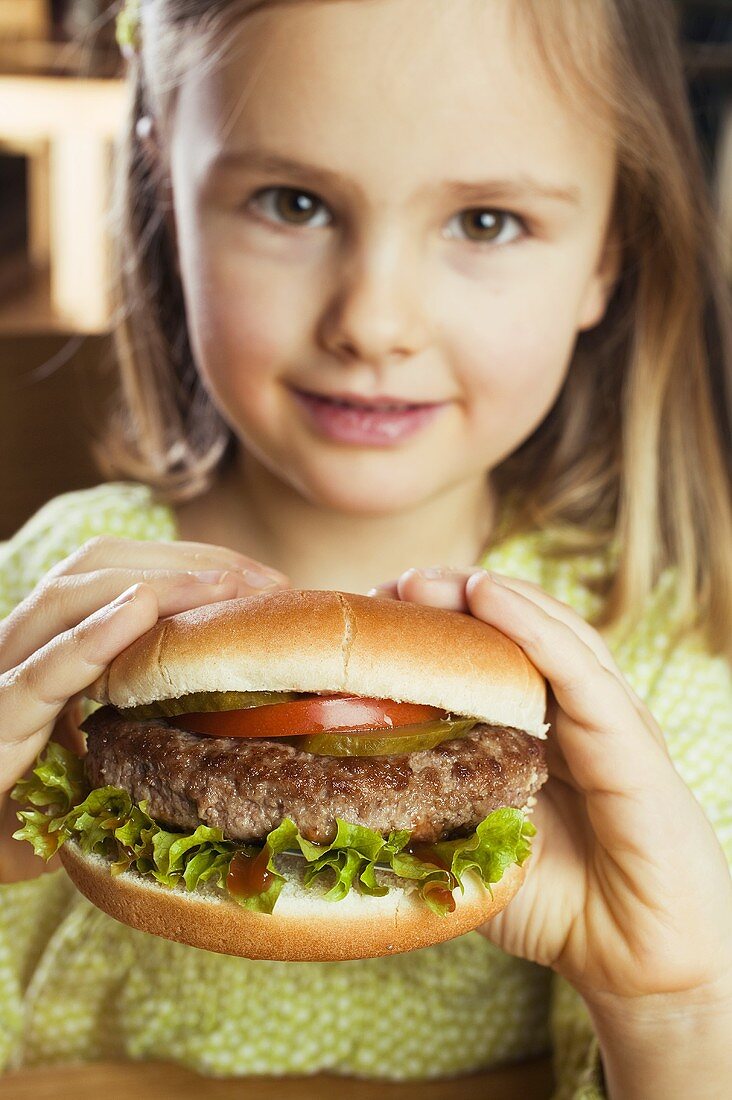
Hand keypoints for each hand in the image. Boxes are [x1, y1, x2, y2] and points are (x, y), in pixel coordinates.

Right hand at [0, 535, 288, 794]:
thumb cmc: (39, 812)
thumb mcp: (109, 751)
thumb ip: (152, 713)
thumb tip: (240, 702)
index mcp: (49, 640)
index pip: (117, 568)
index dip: (189, 562)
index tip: (261, 579)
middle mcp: (19, 646)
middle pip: (99, 565)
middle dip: (188, 563)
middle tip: (265, 585)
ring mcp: (3, 678)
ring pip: (69, 597)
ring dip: (158, 584)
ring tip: (224, 586)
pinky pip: (41, 673)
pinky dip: (91, 637)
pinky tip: (139, 609)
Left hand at [368, 567, 731, 1015]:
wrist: (642, 965)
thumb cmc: (559, 906)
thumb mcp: (475, 849)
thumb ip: (430, 814)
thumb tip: (343, 798)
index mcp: (543, 730)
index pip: (492, 657)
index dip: (436, 628)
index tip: (373, 612)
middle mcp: (579, 714)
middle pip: (519, 632)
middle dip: (454, 600)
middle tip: (391, 585)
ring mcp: (611, 723)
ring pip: (551, 634)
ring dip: (488, 596)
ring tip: (429, 577)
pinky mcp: (635, 746)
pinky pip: (582, 675)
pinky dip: (534, 629)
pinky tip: (489, 593)